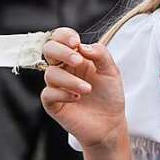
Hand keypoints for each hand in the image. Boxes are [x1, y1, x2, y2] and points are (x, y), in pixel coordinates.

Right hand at [40, 28, 126, 149]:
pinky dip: (63, 93)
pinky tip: (77, 98)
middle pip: (49, 50)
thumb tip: (82, 46)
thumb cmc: (109, 96)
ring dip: (70, 80)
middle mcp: (63, 69)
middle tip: (78, 61)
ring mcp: (56, 86)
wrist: (110, 124)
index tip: (76, 42)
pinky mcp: (53, 103)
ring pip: (50, 74)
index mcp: (75, 57)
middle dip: (62, 52)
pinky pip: (48, 93)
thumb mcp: (111, 72)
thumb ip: (100, 54)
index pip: (61, 38)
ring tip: (87, 89)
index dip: (64, 36)